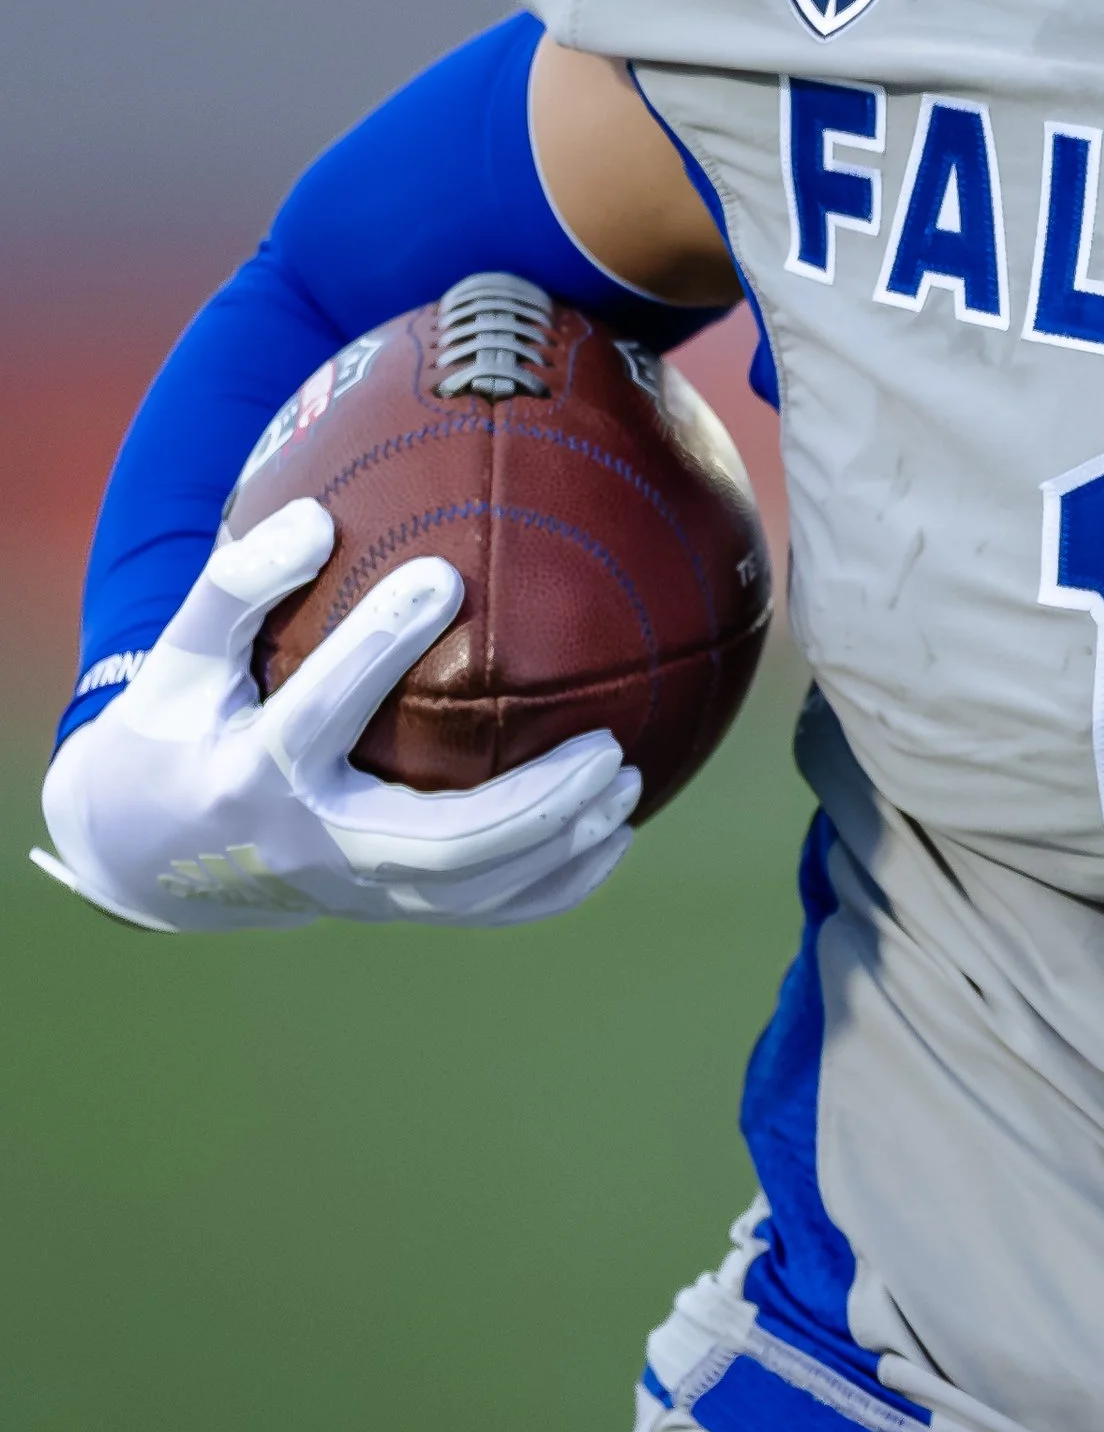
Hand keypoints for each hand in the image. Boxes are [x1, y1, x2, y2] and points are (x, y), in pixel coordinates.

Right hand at [34, 498, 640, 931]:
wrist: (149, 853)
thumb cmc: (178, 730)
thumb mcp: (180, 659)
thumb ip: (236, 586)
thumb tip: (315, 517)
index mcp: (251, 772)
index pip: (320, 710)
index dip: (375, 643)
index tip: (443, 574)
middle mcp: (309, 844)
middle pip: (433, 843)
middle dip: (528, 803)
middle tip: (608, 745)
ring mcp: (351, 892)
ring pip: (470, 890)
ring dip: (557, 844)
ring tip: (626, 783)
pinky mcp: (382, 913)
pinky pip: (481, 914)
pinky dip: (553, 886)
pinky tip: (611, 839)